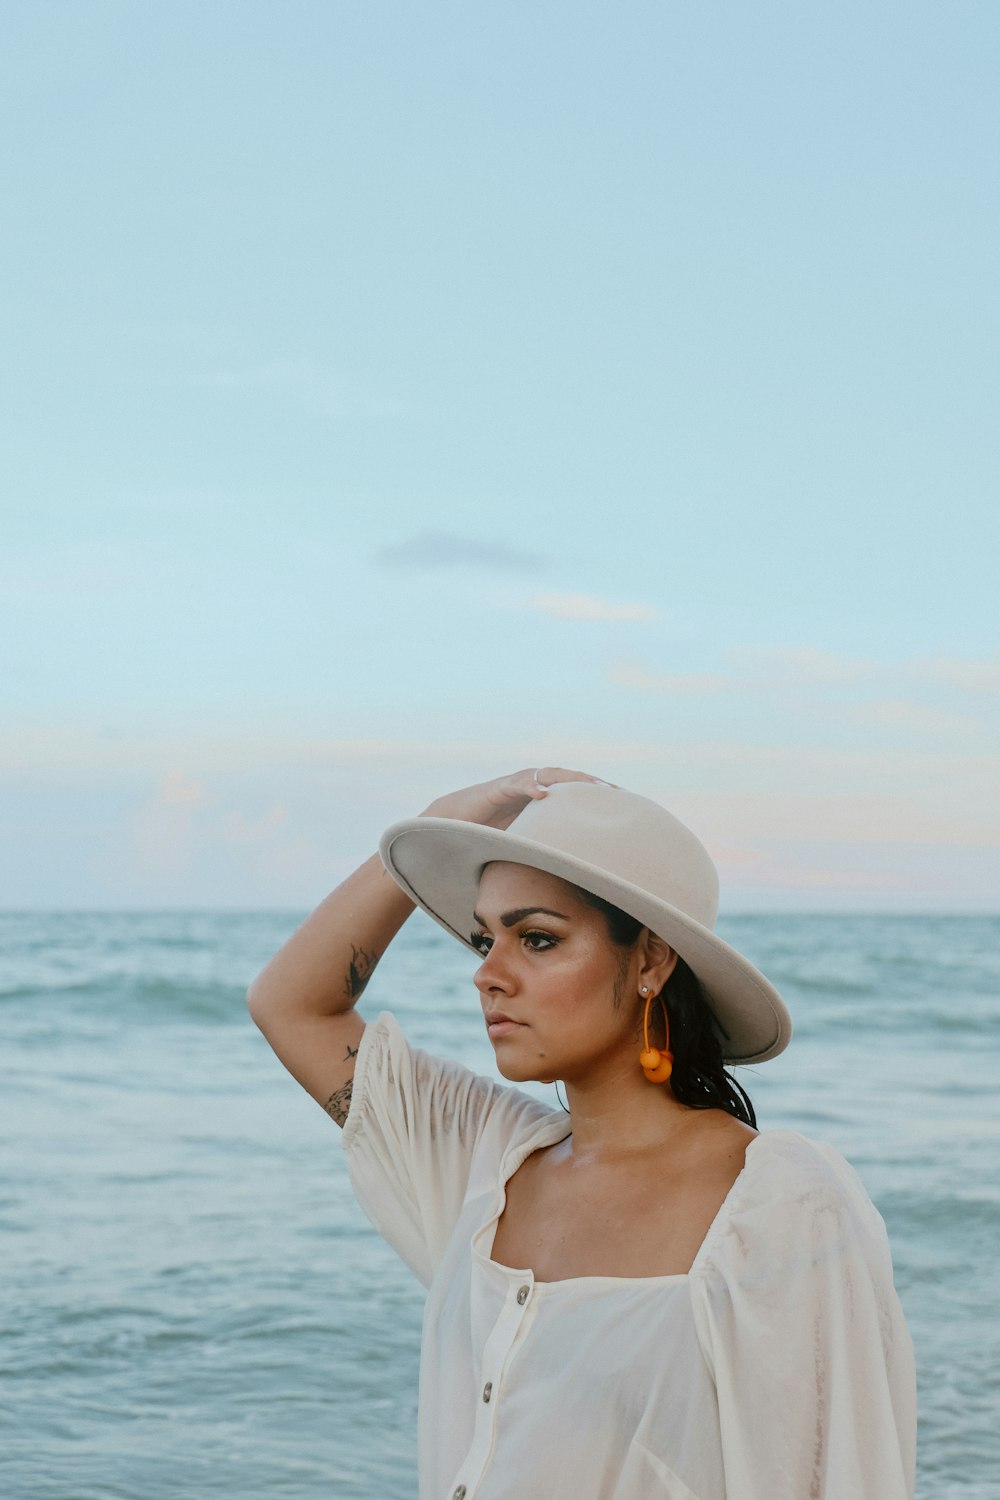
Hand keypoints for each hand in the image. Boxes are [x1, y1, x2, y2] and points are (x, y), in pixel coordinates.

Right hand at [420, 766, 614, 829]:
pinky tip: (544, 794)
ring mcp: (517, 784)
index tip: (624, 804)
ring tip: (592, 786)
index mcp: (544, 798)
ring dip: (571, 780)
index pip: (577, 792)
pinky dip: (531, 787)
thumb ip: (548, 846)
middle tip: (617, 793)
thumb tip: (576, 872)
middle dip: (594, 784)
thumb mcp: (527, 842)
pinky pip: (517, 784)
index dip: (598, 795)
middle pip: (570, 779)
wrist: (455, 822)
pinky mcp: (498, 788)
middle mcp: (534, 786)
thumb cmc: (493, 834)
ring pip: (549, 775)